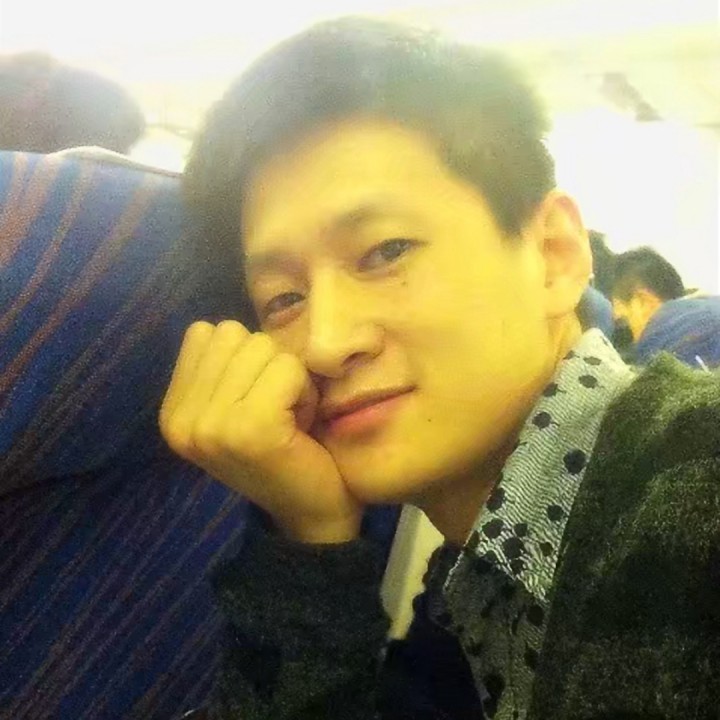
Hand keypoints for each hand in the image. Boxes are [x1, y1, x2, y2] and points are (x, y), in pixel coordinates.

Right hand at [159, 321, 362, 542]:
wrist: (310, 514)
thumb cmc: (282, 453)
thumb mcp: (235, 406)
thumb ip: (221, 366)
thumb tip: (227, 327)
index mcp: (172, 413)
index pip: (204, 332)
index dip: (244, 358)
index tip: (255, 401)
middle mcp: (182, 420)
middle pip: (234, 334)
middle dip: (267, 365)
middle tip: (277, 411)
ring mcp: (212, 425)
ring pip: (263, 347)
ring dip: (289, 378)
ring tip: (288, 418)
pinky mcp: (250, 428)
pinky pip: (288, 367)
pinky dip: (305, 390)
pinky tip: (300, 425)